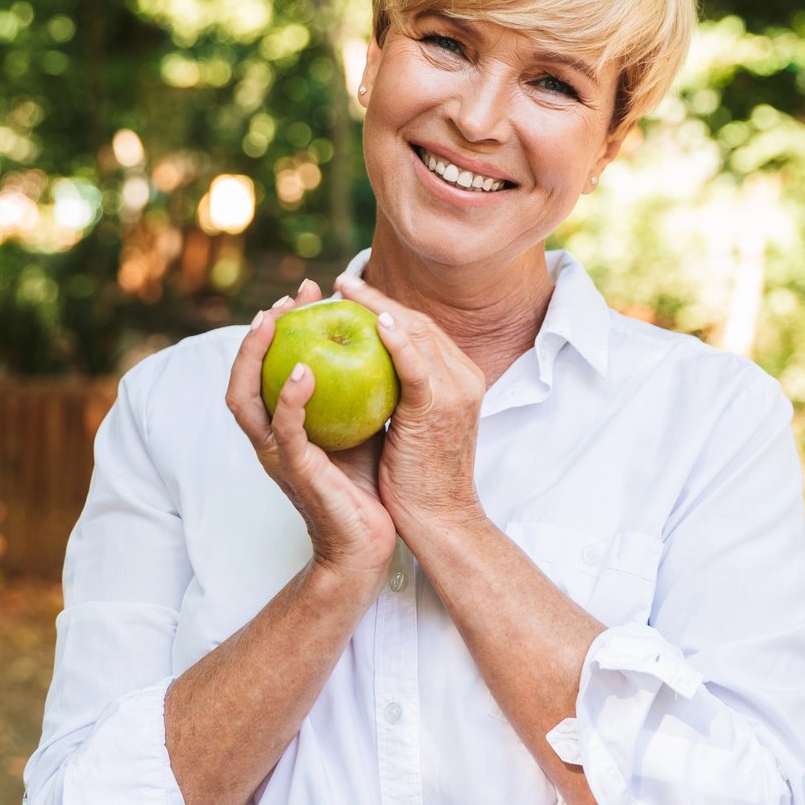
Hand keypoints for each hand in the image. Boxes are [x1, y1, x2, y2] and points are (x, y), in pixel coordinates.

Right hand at [226, 278, 396, 584]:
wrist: (368, 545)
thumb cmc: (366, 485)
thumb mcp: (359, 424)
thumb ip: (356, 389)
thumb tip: (379, 337)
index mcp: (281, 426)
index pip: (266, 368)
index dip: (278, 327)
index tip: (304, 291)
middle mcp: (270, 438)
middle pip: (243, 377)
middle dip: (257, 333)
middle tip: (286, 298)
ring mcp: (279, 456)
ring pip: (246, 399)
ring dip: (256, 357)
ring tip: (273, 321)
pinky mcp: (298, 472)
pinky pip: (285, 431)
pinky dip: (289, 399)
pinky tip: (303, 369)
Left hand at [333, 272, 488, 544]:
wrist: (439, 519)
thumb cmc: (416, 480)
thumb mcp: (410, 427)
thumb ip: (397, 395)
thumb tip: (361, 373)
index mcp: (461, 378)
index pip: (420, 330)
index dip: (386, 308)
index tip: (351, 296)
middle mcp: (464, 376)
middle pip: (418, 323)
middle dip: (377, 300)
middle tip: (340, 284)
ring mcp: (456, 390)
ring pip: (417, 333)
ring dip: (379, 307)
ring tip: (344, 291)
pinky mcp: (440, 407)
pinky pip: (417, 365)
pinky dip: (398, 341)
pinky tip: (374, 323)